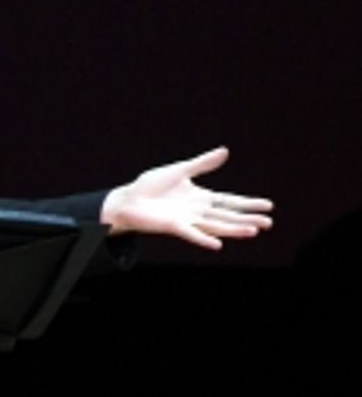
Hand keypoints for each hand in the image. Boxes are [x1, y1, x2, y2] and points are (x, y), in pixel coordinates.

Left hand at [100, 147, 273, 250]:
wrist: (129, 199)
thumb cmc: (151, 186)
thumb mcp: (180, 170)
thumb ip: (202, 164)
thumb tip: (225, 151)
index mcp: (200, 197)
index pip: (229, 201)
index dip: (248, 203)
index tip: (268, 205)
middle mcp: (197, 211)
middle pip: (227, 216)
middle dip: (247, 218)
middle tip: (269, 223)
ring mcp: (187, 220)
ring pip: (216, 226)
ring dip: (234, 230)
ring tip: (253, 231)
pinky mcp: (174, 227)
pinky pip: (192, 234)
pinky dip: (204, 240)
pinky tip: (219, 245)